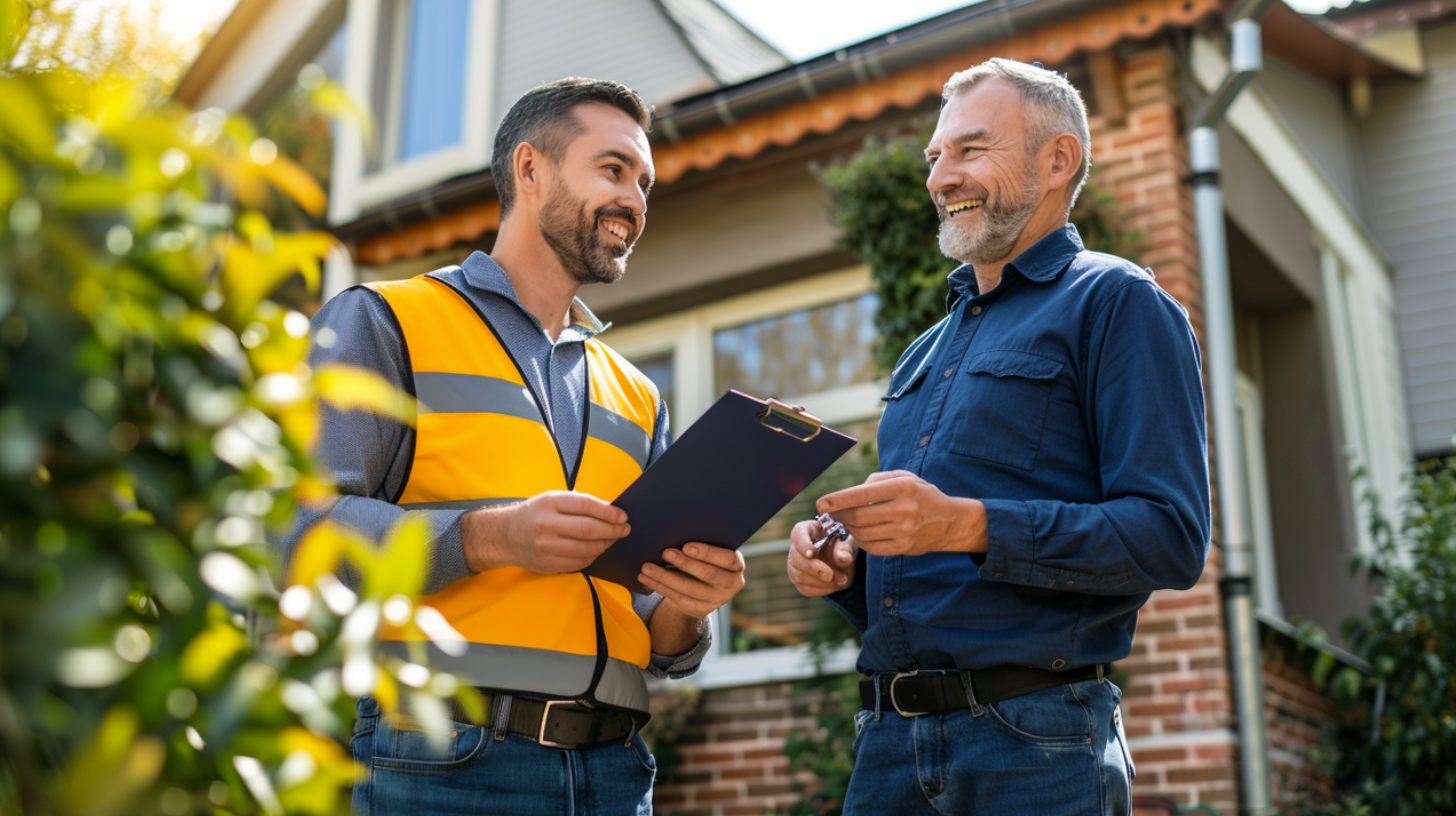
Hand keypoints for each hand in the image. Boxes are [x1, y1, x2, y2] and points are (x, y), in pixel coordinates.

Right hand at [461, 491, 629, 572]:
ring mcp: (546, 547)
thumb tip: (610, 511)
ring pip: (587, 549)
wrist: (505, 536)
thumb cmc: (534, 514)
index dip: (609, 512)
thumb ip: (577, 503)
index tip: (622, 516)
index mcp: (549, 503)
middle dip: (612, 530)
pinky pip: (579, 563)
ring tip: (611, 539)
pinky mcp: (547, 564)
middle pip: (590, 529)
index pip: (586, 505)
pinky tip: (596, 550)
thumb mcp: (551, 499)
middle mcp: (547, 525)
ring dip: (605, 544)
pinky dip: (592, 556)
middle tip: (624, 529)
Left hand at [639, 543, 745, 620]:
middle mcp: (730, 585)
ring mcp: (715, 600)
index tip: (687, 546)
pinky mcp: (698, 610)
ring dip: (665, 577)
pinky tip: (645, 578)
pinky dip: (659, 586)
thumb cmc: (705, 558)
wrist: (704, 586)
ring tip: (647, 567)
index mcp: (736, 566)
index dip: (708, 553)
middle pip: (709, 575)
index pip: (728, 559)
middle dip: (686, 564)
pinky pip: (676, 598)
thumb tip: (678, 530)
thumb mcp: (710, 551)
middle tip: (666, 552)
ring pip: (689, 589)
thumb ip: (703, 543)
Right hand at [786, 518, 858, 596]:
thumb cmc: (842, 546)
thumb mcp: (848, 543)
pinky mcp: (798, 581)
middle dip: (815, 569)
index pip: (798, 533)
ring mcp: (794, 565)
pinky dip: (821, 589)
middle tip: (831, 575)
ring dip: (821, 581)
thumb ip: (846, 549)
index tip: (812, 552)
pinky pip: (805, 588)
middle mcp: (796, 547)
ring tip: (841, 580)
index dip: (802, 544)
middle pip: (796, 558)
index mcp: (807, 530)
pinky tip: (834, 585)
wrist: (842, 563)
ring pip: (799, 575)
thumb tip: (844, 558)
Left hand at [816, 470, 986, 556]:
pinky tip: (860, 532)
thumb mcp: (904, 477)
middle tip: (831, 513)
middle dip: (840, 515)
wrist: (949, 522)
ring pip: (863, 533)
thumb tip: (849, 495)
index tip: (821, 504)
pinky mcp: (903, 548)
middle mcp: (905, 510)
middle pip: (859, 516)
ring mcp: (905, 531)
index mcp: (903, 488)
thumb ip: (876, 481)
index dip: (838, 500)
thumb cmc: (921, 494)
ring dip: (849, 528)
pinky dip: (861, 540)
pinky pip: (872, 547)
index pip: (863, 494)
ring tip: (846, 521)